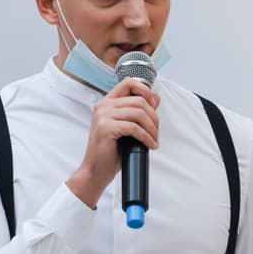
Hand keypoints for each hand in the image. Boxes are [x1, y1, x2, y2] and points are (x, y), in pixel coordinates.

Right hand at [67, 78, 159, 208]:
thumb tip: (155, 98)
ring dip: (152, 128)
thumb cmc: (109, 151)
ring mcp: (103, 116)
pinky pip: (135, 128)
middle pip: (139, 100)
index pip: (129, 83)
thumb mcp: (126, 127)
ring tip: (154, 139)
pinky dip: (147, 137)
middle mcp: (103, 106)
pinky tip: (150, 145)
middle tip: (156, 131)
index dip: (145, 91)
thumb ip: (138, 111)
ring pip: (139, 113)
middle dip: (154, 117)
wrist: (96, 170)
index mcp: (106, 102)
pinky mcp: (106, 128)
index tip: (153, 106)